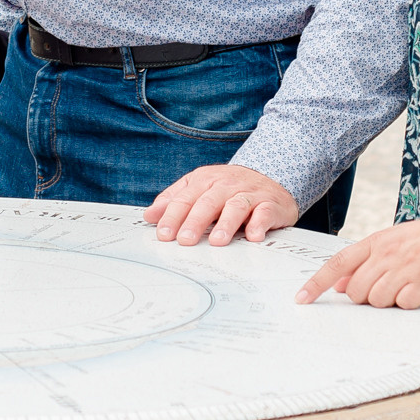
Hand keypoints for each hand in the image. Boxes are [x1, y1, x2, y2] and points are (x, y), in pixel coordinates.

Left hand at [144, 164, 299, 245]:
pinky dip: (259, 223)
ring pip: (236, 206)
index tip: (164, 234)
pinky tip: (253, 236)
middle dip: (195, 222)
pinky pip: (265, 212)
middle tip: (185, 241)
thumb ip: (174, 200)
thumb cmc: (229, 188)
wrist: (270, 178)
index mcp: (205, 180)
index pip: (185, 199)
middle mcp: (226, 185)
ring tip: (217, 241)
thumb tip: (149, 216)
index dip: (173, 216)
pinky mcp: (270, 204)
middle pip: (208, 202)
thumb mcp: (199, 188)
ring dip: (226, 224)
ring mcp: (249, 193)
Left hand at [296, 211, 419, 307]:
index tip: (302, 298)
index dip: (317, 282)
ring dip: (389, 300)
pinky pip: (403, 304)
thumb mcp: (394, 241)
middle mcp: (387, 253)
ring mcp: (406, 268)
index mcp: (376, 241)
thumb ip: (366, 261)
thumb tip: (341, 284)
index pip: (338, 263)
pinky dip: (409, 303)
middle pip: (357, 290)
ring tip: (407, 285)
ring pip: (377, 300)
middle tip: (387, 287)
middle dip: (365, 297)